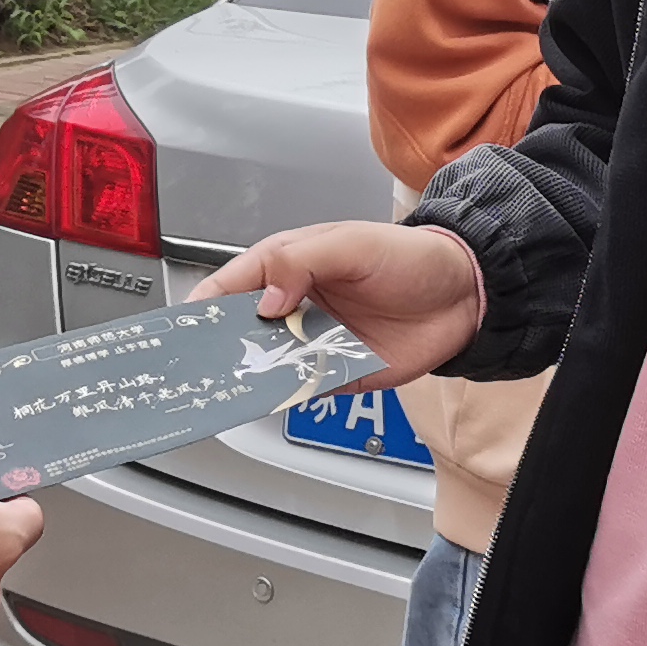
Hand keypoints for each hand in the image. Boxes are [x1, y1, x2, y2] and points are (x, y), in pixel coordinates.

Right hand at [195, 222, 486, 386]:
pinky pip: (300, 388)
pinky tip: (268, 400)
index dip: (202, 307)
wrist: (465, 295)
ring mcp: (312, 341)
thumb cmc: (409, 257)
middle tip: (193, 367)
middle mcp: (293, 306)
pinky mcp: (336, 372)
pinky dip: (282, 396)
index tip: (180, 328)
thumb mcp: (351, 244)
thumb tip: (265, 300)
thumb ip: (300, 263)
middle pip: (239, 331)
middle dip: (215, 348)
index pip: (230, 286)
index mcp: (286, 266)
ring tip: (220, 390)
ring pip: (265, 364)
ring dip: (245, 375)